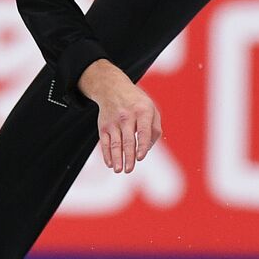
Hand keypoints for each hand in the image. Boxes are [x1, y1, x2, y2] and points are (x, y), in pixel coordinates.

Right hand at [77, 59, 161, 173]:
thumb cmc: (137, 103)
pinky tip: (110, 164)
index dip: (142, 145)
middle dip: (128, 156)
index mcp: (142, 111)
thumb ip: (155, 129)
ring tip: (119, 170)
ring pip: (115, 143)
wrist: (112, 88)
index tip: (141, 157)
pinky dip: (106, 154)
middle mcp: (127, 116)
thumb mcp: (152, 109)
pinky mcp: (103, 126)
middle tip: (129, 170)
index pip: (143, 131)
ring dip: (116, 158)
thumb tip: (148, 148)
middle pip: (127, 139)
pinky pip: (104, 142)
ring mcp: (113, 122)